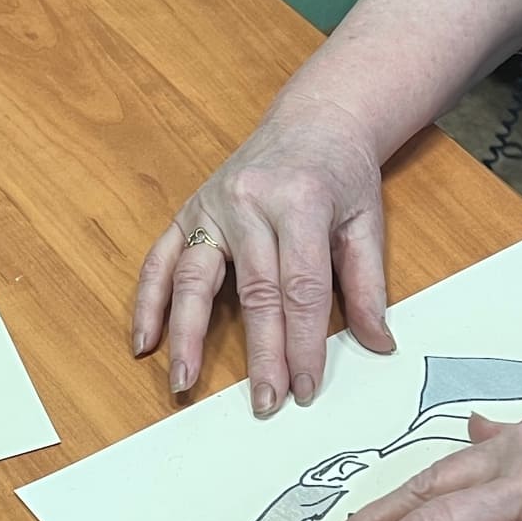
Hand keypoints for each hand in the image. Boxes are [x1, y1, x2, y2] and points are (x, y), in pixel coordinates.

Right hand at [132, 91, 396, 416]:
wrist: (314, 118)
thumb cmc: (341, 171)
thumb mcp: (367, 222)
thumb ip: (369, 285)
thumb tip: (377, 344)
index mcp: (300, 201)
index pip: (301, 289)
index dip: (303, 343)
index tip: (305, 387)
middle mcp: (250, 202)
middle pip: (254, 294)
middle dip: (260, 354)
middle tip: (263, 402)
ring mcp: (213, 205)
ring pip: (194, 280)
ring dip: (186, 336)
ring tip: (184, 383)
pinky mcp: (189, 210)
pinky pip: (160, 260)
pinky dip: (149, 303)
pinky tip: (145, 341)